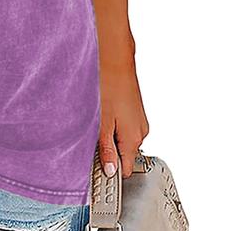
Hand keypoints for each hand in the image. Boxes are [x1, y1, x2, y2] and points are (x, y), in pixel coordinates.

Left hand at [98, 55, 148, 179]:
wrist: (115, 59)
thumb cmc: (108, 86)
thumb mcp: (102, 122)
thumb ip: (107, 149)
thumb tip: (110, 170)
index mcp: (134, 138)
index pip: (127, 169)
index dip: (111, 171)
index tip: (96, 170)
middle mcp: (140, 131)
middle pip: (124, 154)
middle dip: (108, 152)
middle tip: (89, 143)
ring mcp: (139, 120)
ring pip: (123, 139)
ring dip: (109, 137)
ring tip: (94, 124)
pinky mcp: (134, 110)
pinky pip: (124, 126)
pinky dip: (113, 125)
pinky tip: (102, 114)